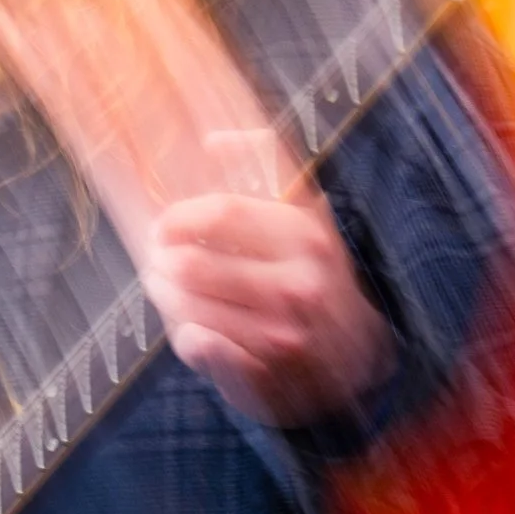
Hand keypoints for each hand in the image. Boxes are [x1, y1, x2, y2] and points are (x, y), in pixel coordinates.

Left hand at [145, 191, 392, 424]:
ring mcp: (283, 332)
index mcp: (307, 235)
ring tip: (165, 290)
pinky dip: (186, 336)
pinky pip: (198, 345)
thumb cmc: (317, 278)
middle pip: (193, 263)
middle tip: (156, 261)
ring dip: (166, 297)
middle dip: (161, 261)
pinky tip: (193, 330)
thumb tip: (214, 139)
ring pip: (188, 306)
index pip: (224, 214)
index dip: (179, 219)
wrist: (359, 361)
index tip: (163, 225)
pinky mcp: (266, 374)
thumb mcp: (307, 218)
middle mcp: (301, 282)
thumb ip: (267, 170)